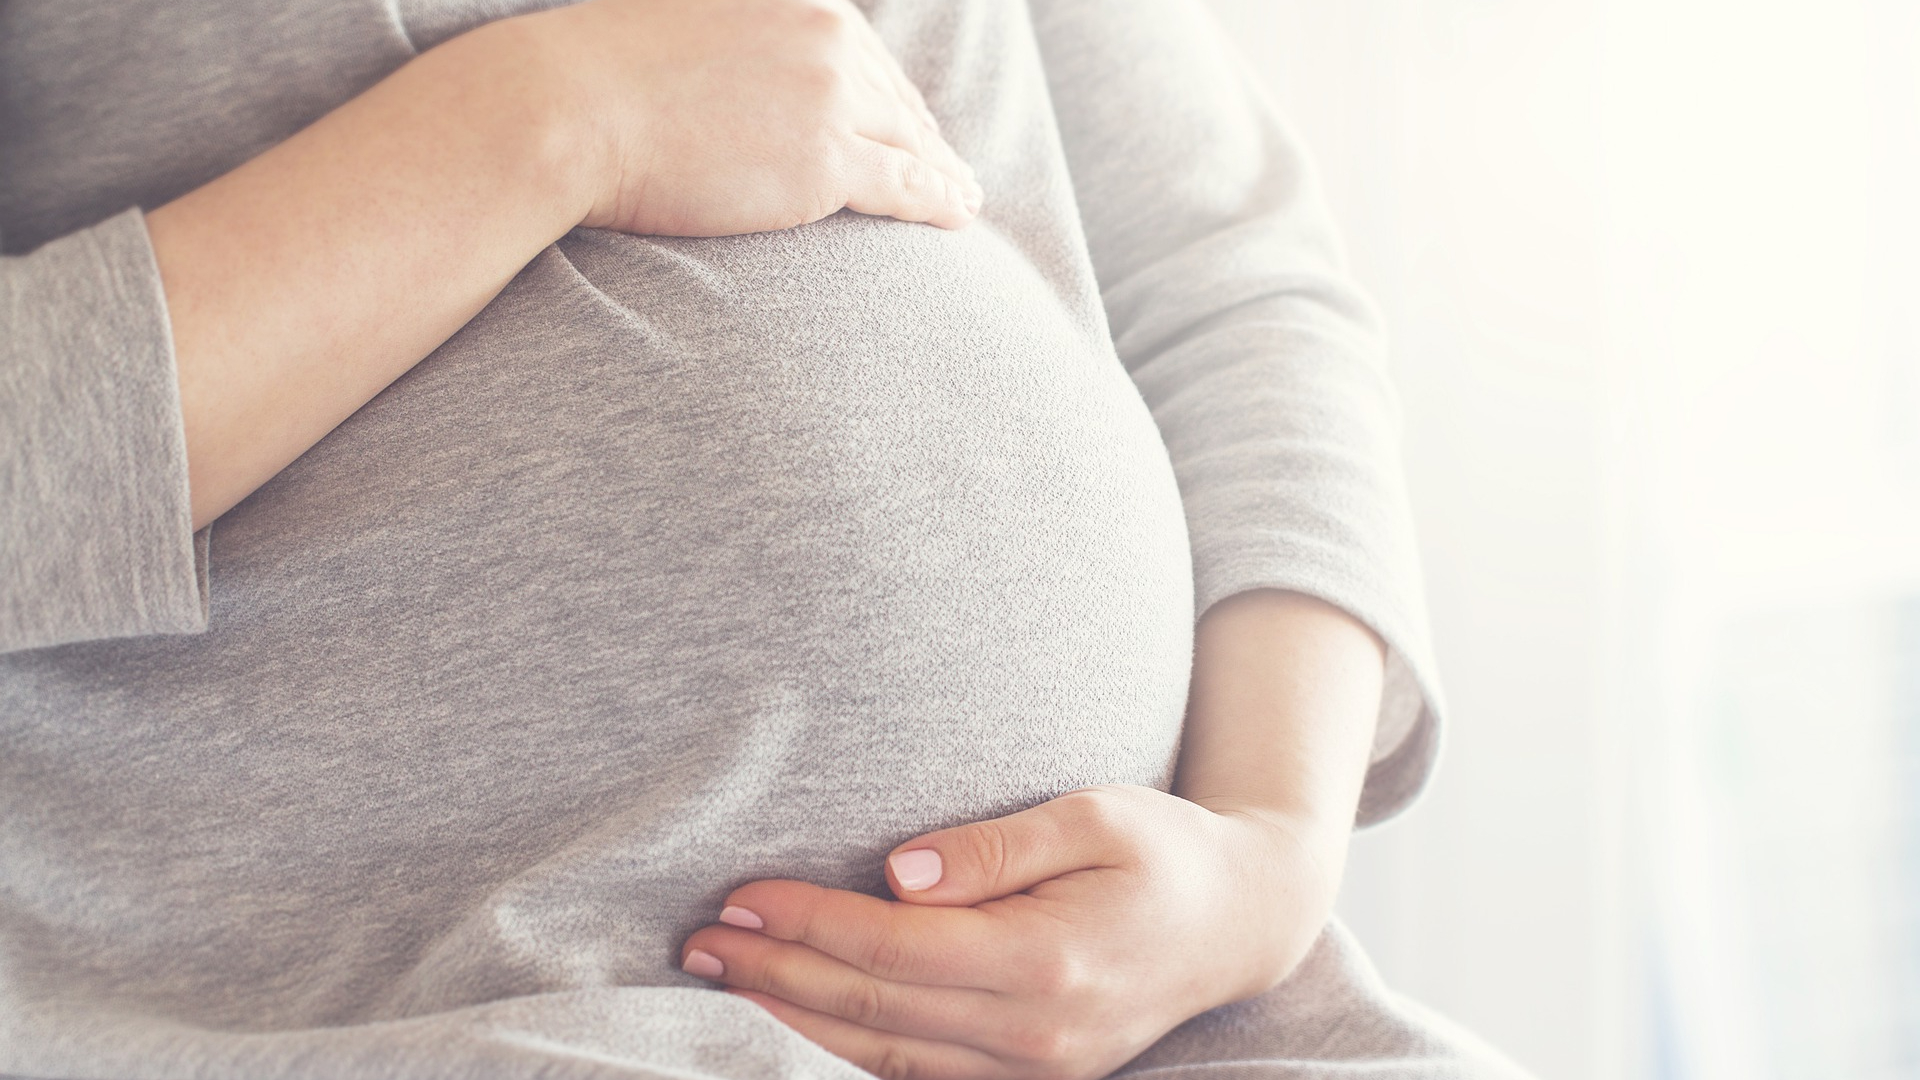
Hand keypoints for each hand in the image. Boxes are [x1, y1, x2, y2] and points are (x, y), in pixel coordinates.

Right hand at [500, 0, 981, 235]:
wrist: (567, 109)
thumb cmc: (597, 75)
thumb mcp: (679, 25)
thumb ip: (729, 39)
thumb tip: (736, 72)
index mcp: (796, 1)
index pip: (860, 53)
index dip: (887, 95)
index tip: (905, 122)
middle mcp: (826, 38)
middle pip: (893, 97)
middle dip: (923, 134)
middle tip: (947, 166)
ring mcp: (831, 99)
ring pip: (910, 142)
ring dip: (944, 171)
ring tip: (963, 197)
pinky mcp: (827, 163)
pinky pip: (906, 184)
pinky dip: (941, 200)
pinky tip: (960, 212)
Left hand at [679, 785, 1348, 1079]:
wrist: (1240, 922)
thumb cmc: (1163, 850)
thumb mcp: (1094, 815)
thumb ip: (996, 847)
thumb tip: (897, 872)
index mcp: (1047, 961)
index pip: (894, 948)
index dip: (807, 924)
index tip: (738, 896)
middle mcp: (1037, 1035)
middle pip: (874, 1010)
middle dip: (776, 975)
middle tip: (697, 942)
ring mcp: (1037, 1072)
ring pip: (885, 1058)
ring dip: (795, 1020)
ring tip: (724, 980)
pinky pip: (920, 1079)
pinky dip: (849, 1054)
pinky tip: (797, 1022)